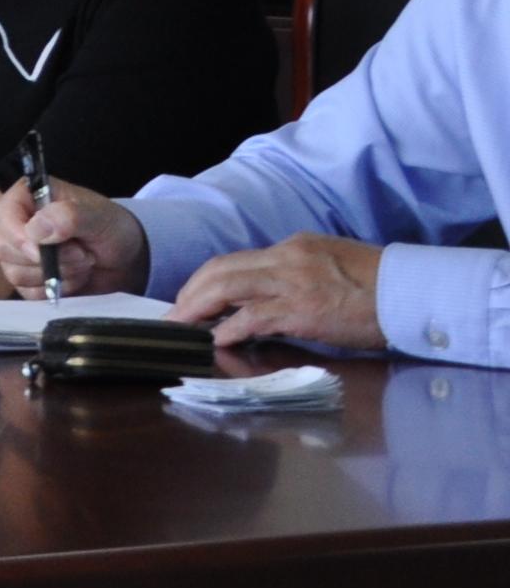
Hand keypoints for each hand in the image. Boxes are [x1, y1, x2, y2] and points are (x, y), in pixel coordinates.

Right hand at [0, 178, 149, 299]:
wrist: (127, 258)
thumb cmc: (110, 227)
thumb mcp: (98, 216)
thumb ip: (68, 216)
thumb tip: (35, 230)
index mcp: (27, 198)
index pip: (2, 214)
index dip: (19, 236)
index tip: (43, 251)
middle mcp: (15, 224)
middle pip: (3, 248)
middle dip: (47, 259)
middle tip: (81, 253)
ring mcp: (19, 254)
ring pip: (15, 273)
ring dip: (56, 274)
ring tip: (82, 262)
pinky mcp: (28, 280)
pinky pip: (27, 293)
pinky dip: (55, 289)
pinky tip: (74, 278)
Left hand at [173, 233, 383, 351]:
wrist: (414, 292)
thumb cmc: (380, 285)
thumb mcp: (331, 263)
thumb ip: (297, 272)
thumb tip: (267, 294)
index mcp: (293, 246)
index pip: (235, 260)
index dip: (206, 281)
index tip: (190, 298)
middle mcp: (287, 258)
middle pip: (220, 270)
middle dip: (190, 293)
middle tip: (172, 315)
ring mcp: (294, 283)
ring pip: (227, 288)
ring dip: (197, 309)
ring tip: (181, 327)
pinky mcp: (304, 311)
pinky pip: (253, 318)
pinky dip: (229, 329)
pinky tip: (217, 340)